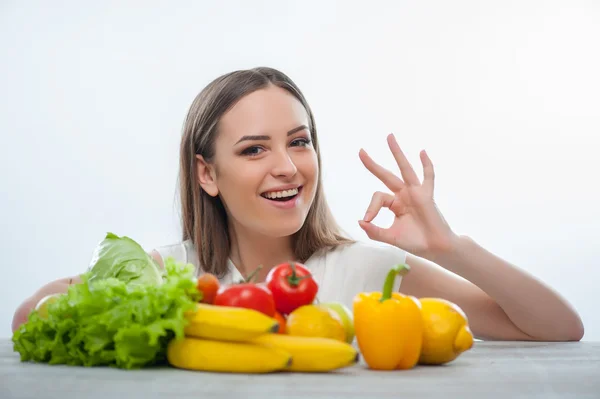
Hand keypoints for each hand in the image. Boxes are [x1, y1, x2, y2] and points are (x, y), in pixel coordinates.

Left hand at [358, 134, 456, 259]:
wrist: (435, 248)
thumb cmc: (415, 242)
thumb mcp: (390, 237)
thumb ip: (375, 231)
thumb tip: (360, 222)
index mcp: (395, 204)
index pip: (378, 197)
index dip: (370, 207)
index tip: (368, 220)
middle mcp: (404, 195)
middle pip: (386, 175)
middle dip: (373, 164)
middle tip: (360, 151)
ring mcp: (416, 193)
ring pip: (404, 169)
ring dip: (396, 153)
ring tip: (389, 137)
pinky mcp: (427, 196)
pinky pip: (428, 177)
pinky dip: (426, 165)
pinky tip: (422, 152)